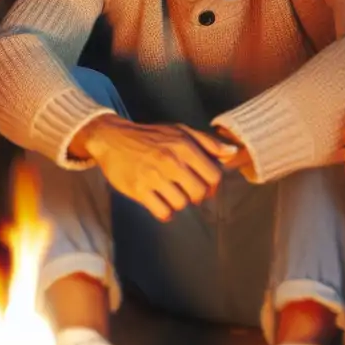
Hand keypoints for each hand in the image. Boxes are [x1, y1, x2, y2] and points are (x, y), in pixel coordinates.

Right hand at [76, 115, 237, 220]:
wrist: (112, 139)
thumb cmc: (149, 136)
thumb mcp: (179, 131)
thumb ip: (207, 143)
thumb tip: (233, 153)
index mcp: (183, 146)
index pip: (214, 176)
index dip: (212, 184)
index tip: (203, 184)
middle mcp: (170, 161)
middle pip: (199, 193)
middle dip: (196, 195)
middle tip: (187, 190)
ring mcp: (153, 177)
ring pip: (181, 204)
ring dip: (178, 202)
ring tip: (170, 193)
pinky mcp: (138, 190)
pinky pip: (163, 212)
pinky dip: (165, 211)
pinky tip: (160, 202)